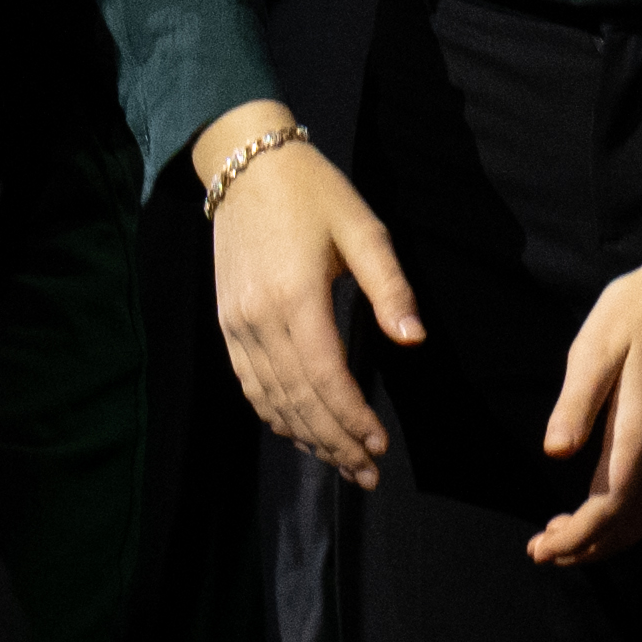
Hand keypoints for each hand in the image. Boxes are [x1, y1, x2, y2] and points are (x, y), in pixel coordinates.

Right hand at [209, 123, 424, 486]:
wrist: (246, 168)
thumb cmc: (316, 195)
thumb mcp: (365, 231)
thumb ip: (391, 290)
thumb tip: (414, 341)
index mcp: (295, 298)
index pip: (325, 377)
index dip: (351, 418)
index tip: (380, 446)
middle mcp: (258, 321)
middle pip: (297, 399)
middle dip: (333, 442)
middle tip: (367, 473)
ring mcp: (236, 326)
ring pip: (270, 399)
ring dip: (306, 437)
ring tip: (341, 464)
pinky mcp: (228, 325)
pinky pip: (250, 384)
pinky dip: (275, 414)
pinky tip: (299, 432)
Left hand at [528, 230, 641, 566]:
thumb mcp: (596, 345)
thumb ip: (576, 403)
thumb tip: (555, 455)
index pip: (609, 508)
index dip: (575, 537)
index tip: (539, 547)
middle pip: (633, 522)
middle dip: (589, 546)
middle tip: (547, 549)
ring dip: (618, 537)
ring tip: (578, 539)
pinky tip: (624, 512)